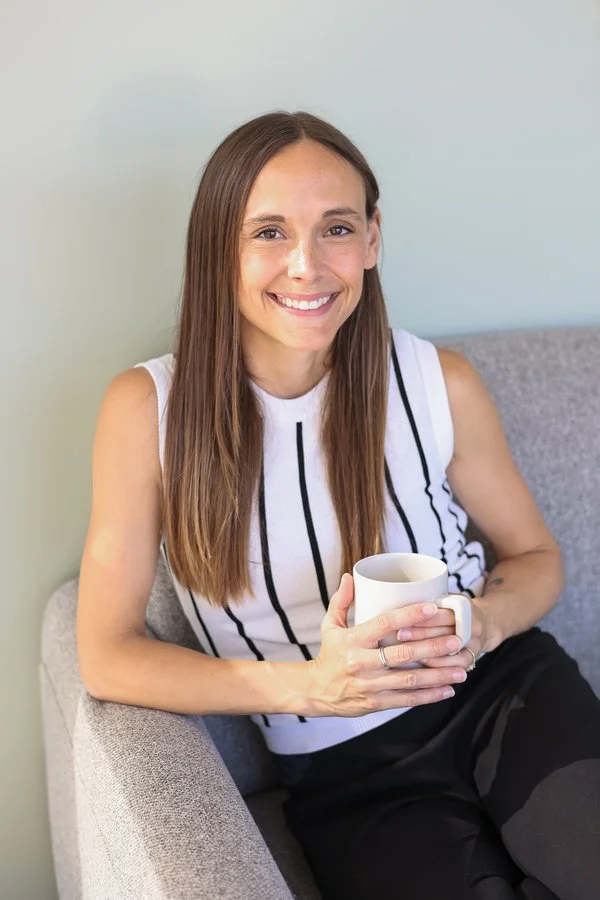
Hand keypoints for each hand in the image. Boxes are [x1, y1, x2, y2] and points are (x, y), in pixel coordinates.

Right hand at [304, 574, 469, 717]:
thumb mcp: (329, 626)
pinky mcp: (375, 703)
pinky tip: (448, 690)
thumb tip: (349, 576)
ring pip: (410, 679)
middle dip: (433, 647)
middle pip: (403, 653)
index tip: (432, 607)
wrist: (314, 691)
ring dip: (438, 675)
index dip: (410, 615)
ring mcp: (370, 685)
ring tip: (461, 668)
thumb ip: (341, 601)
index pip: (385, 623)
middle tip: (456, 640)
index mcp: (353, 640)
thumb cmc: (329, 655)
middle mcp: (362, 662)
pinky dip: (429, 696)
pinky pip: (406, 700)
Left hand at [405, 596, 489, 673]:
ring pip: (452, 655)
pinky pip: (457, 667)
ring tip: (407, 658)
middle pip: (445, 635)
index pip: (442, 615)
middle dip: (420, 638)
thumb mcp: (445, 597)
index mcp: (464, 607)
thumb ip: (425, 599)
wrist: (485, 624)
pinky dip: (440, 670)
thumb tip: (390, 599)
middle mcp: (473, 626)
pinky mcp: (473, 659)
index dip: (422, 621)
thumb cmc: (455, 608)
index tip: (399, 626)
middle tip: (399, 639)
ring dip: (429, 658)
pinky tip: (423, 671)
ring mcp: (474, 644)